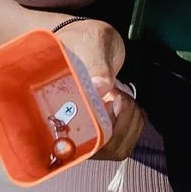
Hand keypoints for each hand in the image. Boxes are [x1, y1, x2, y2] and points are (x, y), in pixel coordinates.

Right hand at [47, 13, 144, 162]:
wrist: (87, 41)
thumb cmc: (83, 40)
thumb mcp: (90, 43)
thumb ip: (96, 62)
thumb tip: (100, 87)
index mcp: (56, 111)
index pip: (72, 148)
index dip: (96, 136)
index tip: (110, 102)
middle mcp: (70, 129)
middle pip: (101, 151)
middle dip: (121, 123)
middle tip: (119, 94)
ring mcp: (88, 132)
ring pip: (116, 149)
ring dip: (130, 121)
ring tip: (121, 94)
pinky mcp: (103, 130)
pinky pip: (124, 141)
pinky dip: (135, 121)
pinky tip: (127, 101)